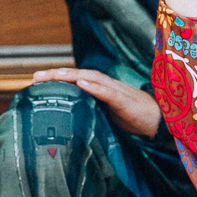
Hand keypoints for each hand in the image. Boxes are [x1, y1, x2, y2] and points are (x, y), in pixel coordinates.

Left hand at [29, 69, 162, 138]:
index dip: (56, 80)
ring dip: (71, 75)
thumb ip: (91, 113)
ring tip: (54, 75)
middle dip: (56, 75)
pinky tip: (81, 83)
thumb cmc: (135, 119)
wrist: (160, 122)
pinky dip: (94, 86)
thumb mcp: (107, 116)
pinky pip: (108, 91)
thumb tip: (69, 122)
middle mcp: (106, 86)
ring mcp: (116, 91)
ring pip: (90, 78)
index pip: (75, 81)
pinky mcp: (125, 100)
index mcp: (101, 90)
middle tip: (35, 77)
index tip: (35, 82)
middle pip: (78, 75)